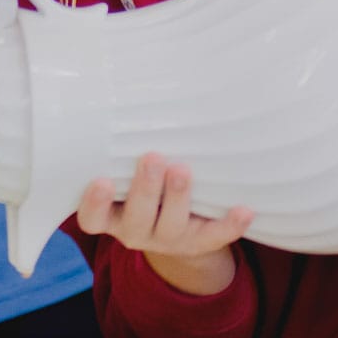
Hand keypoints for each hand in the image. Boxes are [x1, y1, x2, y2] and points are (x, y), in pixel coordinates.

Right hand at [76, 153, 253, 296]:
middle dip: (145, 189)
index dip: (95, 204)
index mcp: (111, 215)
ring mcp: (167, 240)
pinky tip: (245, 209)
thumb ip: (123, 149)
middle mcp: (134, 230)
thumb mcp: (125, 172)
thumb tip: (132, 94)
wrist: (179, 229)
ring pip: (171, 226)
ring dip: (178, 198)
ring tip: (183, 169)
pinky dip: (230, 225)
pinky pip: (215, 237)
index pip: (93, 218)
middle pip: (136, 218)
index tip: (101, 180)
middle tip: (152, 157)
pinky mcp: (199, 243)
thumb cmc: (145, 185)